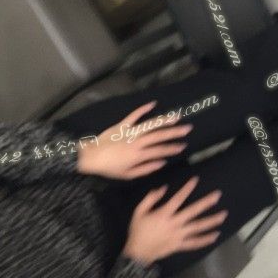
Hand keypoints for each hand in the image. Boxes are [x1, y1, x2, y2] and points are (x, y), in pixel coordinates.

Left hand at [77, 101, 191, 179]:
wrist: (91, 157)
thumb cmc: (110, 168)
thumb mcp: (128, 175)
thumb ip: (146, 169)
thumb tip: (162, 163)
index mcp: (139, 155)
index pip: (160, 151)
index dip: (172, 149)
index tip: (183, 146)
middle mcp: (137, 141)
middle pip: (159, 136)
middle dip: (175, 133)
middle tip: (187, 129)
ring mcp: (130, 131)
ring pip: (150, 125)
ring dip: (164, 120)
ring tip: (176, 117)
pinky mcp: (122, 125)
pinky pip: (134, 115)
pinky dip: (143, 109)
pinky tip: (153, 103)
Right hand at [124, 177, 226, 264]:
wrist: (137, 253)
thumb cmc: (138, 230)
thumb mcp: (139, 211)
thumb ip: (150, 198)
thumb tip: (163, 188)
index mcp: (164, 214)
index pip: (178, 199)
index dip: (187, 188)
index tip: (196, 179)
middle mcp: (174, 224)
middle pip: (193, 212)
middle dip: (206, 203)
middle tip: (218, 195)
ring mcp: (178, 236)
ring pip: (198, 227)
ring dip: (211, 221)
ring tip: (223, 215)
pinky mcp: (180, 245)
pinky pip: (195, 243)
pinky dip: (205, 240)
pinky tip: (216, 235)